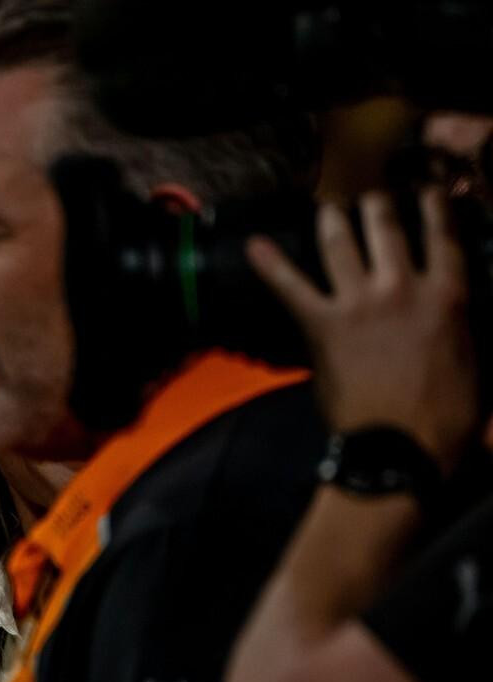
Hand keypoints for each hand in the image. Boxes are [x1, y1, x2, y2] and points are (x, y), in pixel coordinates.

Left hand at [247, 188, 479, 470]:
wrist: (400, 449)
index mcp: (447, 295)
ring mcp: (358, 304)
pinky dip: (270, 265)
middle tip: (369, 196)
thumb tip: (455, 310)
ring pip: (340, 243)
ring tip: (328, 206)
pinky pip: (290, 287)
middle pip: (386, 227)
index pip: (443, 234)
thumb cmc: (445, 417)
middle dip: (376, 204)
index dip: (433, 206)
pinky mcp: (322, 325)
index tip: (425, 190)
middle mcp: (403, 287)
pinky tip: (254, 245)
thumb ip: (462, 324)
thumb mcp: (475, 360)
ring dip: (332, 218)